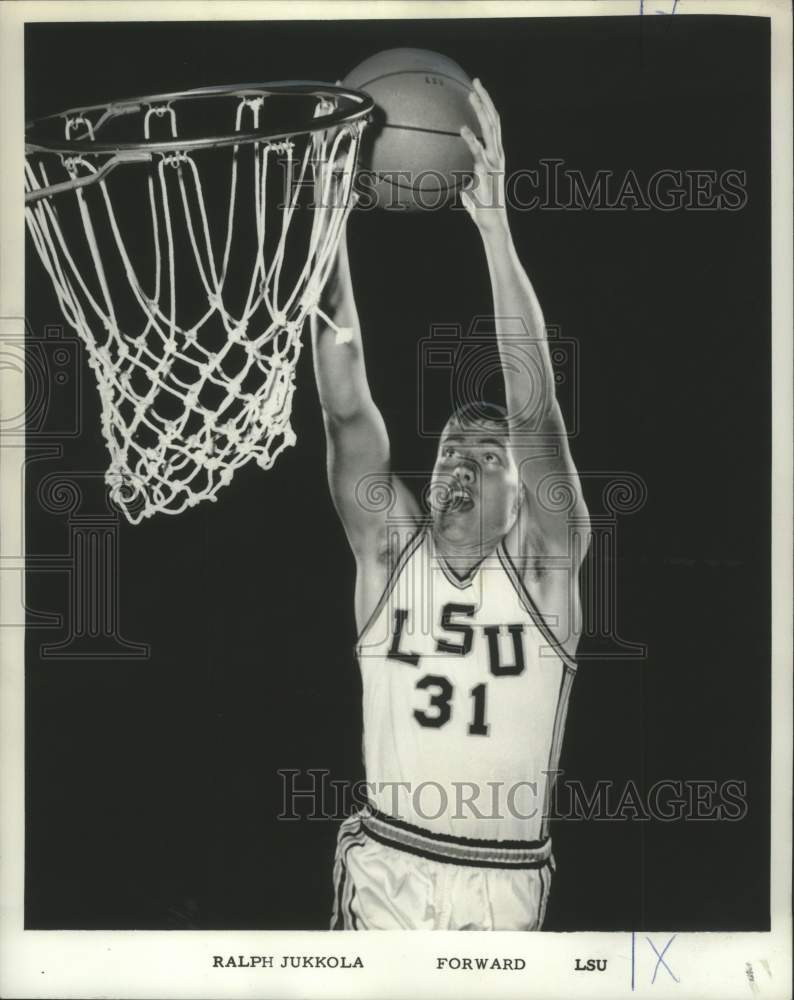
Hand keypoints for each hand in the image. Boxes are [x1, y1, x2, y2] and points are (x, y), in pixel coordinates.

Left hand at [459, 79, 507, 235]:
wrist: (492, 226)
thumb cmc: (481, 209)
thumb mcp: (470, 190)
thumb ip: (465, 182)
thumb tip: (456, 183)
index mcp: (495, 156)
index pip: (493, 125)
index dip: (486, 106)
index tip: (476, 88)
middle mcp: (498, 157)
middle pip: (494, 122)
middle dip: (485, 101)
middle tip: (475, 82)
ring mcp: (495, 166)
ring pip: (490, 132)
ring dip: (481, 114)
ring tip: (471, 98)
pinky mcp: (488, 176)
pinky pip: (480, 154)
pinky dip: (472, 141)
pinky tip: (462, 130)